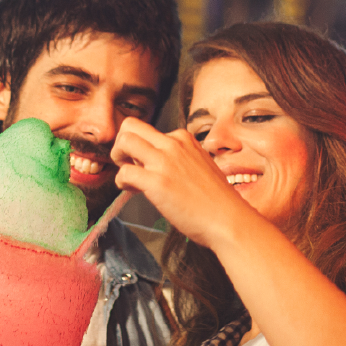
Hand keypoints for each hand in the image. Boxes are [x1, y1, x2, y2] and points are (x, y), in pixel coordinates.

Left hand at [110, 117, 256, 249]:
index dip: (142, 149)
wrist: (228, 219)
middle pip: (131, 126)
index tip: (147, 167)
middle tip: (126, 163)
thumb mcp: (201, 166)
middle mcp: (173, 144)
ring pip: (124, 141)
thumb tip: (158, 164)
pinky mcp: (157, 182)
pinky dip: (121, 182)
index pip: (150, 131)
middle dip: (122, 144)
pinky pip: (124, 172)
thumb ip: (180, 159)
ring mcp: (164, 161)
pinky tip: (134, 191)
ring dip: (118, 158)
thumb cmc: (216, 200)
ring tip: (129, 176)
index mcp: (184, 139)